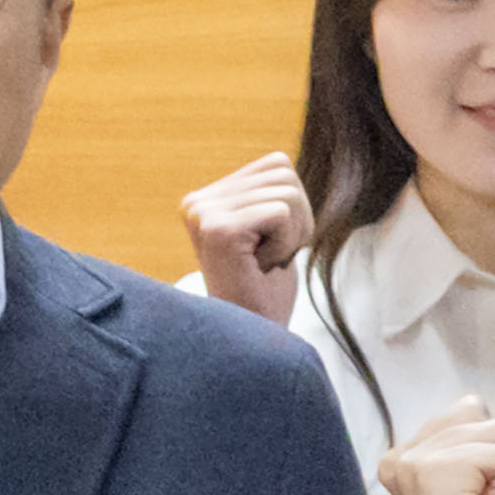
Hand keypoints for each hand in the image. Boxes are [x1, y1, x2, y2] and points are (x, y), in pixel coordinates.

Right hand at [182, 147, 311, 321]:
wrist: (252, 334)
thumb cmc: (263, 288)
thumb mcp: (268, 229)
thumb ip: (267, 192)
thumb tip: (281, 160)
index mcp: (205, 198)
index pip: (277, 165)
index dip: (293, 208)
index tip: (270, 244)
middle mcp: (197, 201)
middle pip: (284, 174)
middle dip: (297, 219)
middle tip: (272, 256)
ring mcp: (204, 214)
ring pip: (288, 193)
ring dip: (292, 234)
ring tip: (266, 261)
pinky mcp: (219, 229)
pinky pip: (283, 212)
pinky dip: (287, 243)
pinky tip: (262, 266)